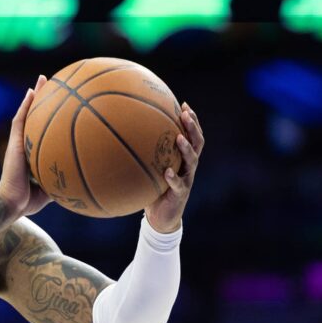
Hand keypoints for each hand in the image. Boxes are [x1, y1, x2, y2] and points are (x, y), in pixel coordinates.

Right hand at [0, 75, 52, 218]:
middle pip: (35, 116)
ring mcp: (18, 142)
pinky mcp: (13, 143)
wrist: (12, 203)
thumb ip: (63, 179)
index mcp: (33, 152)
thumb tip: (83, 178)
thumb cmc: (29, 200)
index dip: (51, 116)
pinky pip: (20, 120)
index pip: (43, 130)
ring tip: (43, 79)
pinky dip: (25, 105)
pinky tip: (32, 92)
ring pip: (26, 113)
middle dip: (44, 100)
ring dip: (34, 96)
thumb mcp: (52, 187)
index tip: (62, 103)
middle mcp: (25, 143)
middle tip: (54, 84)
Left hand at [145, 102, 203, 232]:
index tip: (184, 105)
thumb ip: (144, 155)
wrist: (162, 217)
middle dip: (193, 127)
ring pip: (192, 161)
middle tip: (186, 114)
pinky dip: (173, 178)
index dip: (192, 121)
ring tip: (179, 138)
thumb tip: (123, 137)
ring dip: (186, 148)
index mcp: (183, 159)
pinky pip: (178, 184)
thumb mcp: (151, 169)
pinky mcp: (180, 194)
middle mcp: (188, 167)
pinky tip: (167, 172)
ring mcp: (186, 180)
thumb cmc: (154, 190)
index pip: (193, 136)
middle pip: (197, 143)